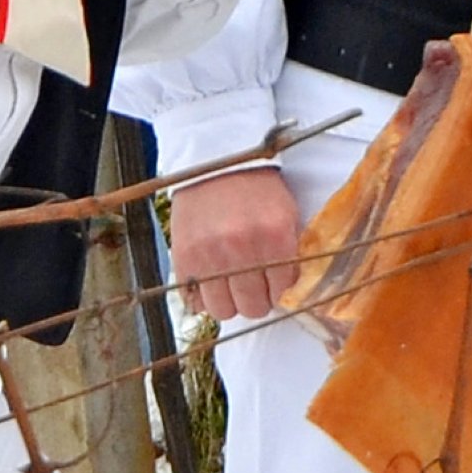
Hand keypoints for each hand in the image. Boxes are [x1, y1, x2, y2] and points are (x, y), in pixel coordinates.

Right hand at [168, 166, 303, 322]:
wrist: (215, 161)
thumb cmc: (255, 189)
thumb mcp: (285, 214)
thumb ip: (288, 254)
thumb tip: (285, 295)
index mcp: (276, 237)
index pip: (283, 292)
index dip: (278, 290)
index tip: (272, 282)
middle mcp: (243, 249)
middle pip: (254, 307)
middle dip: (256, 299)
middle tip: (252, 284)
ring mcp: (210, 255)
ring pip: (223, 311)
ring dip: (228, 301)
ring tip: (228, 283)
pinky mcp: (183, 257)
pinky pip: (194, 301)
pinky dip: (201, 297)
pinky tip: (208, 280)